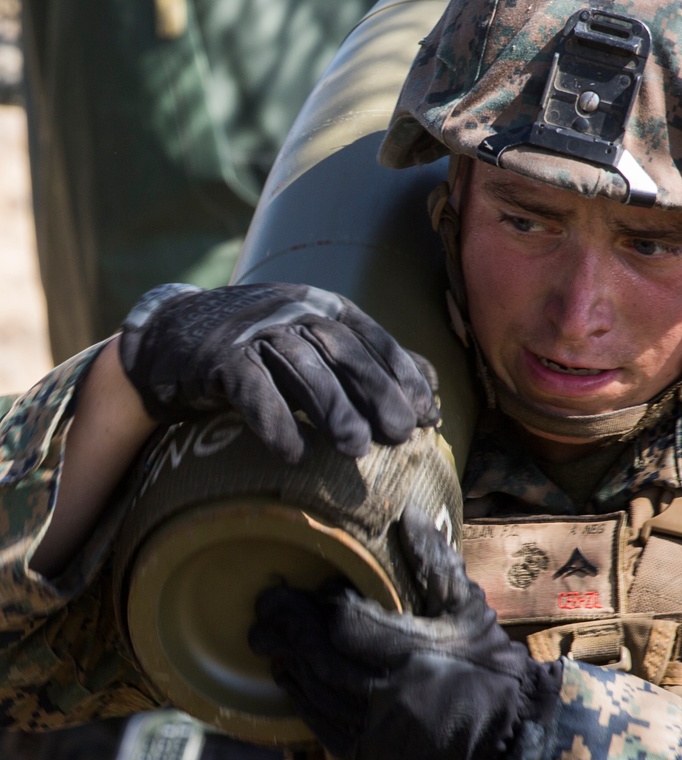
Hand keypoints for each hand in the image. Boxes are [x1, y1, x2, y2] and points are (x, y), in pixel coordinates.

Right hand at [118, 282, 438, 462]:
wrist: (170, 338)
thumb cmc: (258, 350)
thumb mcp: (314, 346)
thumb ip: (367, 364)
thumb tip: (433, 396)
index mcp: (322, 306)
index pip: (373, 337)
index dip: (403, 375)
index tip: (426, 415)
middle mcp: (291, 308)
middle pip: (342, 349)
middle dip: (376, 391)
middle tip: (399, 434)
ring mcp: (251, 329)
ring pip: (301, 365)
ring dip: (332, 408)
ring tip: (355, 449)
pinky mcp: (216, 356)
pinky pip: (250, 388)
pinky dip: (274, 421)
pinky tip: (293, 453)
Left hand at [250, 507, 563, 759]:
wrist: (506, 732)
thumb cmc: (489, 663)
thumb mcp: (467, 607)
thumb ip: (434, 562)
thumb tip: (410, 514)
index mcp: (414, 652)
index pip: (348, 624)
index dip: (326, 603)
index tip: (320, 587)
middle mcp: (388, 693)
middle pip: (319, 656)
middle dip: (289, 627)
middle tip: (268, 604)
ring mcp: (375, 727)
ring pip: (313, 689)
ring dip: (288, 659)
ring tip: (270, 634)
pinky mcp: (369, 751)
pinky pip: (318, 723)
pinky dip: (299, 696)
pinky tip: (289, 675)